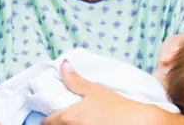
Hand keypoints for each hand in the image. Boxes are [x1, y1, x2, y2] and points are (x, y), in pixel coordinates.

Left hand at [43, 60, 164, 124]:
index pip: (47, 121)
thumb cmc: (116, 106)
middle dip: (56, 122)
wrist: (136, 121)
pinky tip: (86, 123)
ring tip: (77, 120)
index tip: (53, 113)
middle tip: (64, 116)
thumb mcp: (95, 90)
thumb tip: (63, 65)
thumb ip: (75, 80)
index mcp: (68, 117)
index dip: (48, 117)